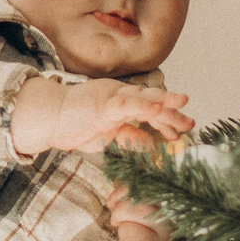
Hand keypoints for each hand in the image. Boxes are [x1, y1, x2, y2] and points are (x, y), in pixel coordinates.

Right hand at [10, 77, 192, 156]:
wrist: (49, 118)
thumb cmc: (75, 125)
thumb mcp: (109, 137)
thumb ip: (130, 138)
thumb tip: (153, 144)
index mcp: (121, 102)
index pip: (150, 108)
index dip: (167, 119)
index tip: (182, 131)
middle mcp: (120, 96)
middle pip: (152, 100)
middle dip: (172, 110)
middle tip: (191, 122)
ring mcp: (112, 98)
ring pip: (143, 99)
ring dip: (164, 104)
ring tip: (182, 105)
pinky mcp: (103, 105)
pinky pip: (127, 105)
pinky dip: (143, 106)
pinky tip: (156, 110)